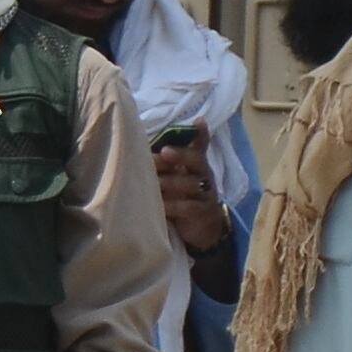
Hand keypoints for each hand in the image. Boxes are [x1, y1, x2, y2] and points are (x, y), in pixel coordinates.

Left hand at [151, 140, 227, 258]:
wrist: (203, 230)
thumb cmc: (184, 198)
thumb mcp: (178, 178)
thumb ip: (168, 162)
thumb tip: (146, 143)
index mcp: (196, 165)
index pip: (200, 146)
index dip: (201, 134)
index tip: (198, 121)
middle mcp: (203, 176)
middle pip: (197, 161)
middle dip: (180, 155)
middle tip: (163, 152)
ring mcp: (205, 195)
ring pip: (191, 184)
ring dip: (172, 182)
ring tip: (155, 181)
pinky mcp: (202, 214)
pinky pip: (188, 208)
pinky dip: (173, 206)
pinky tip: (160, 205)